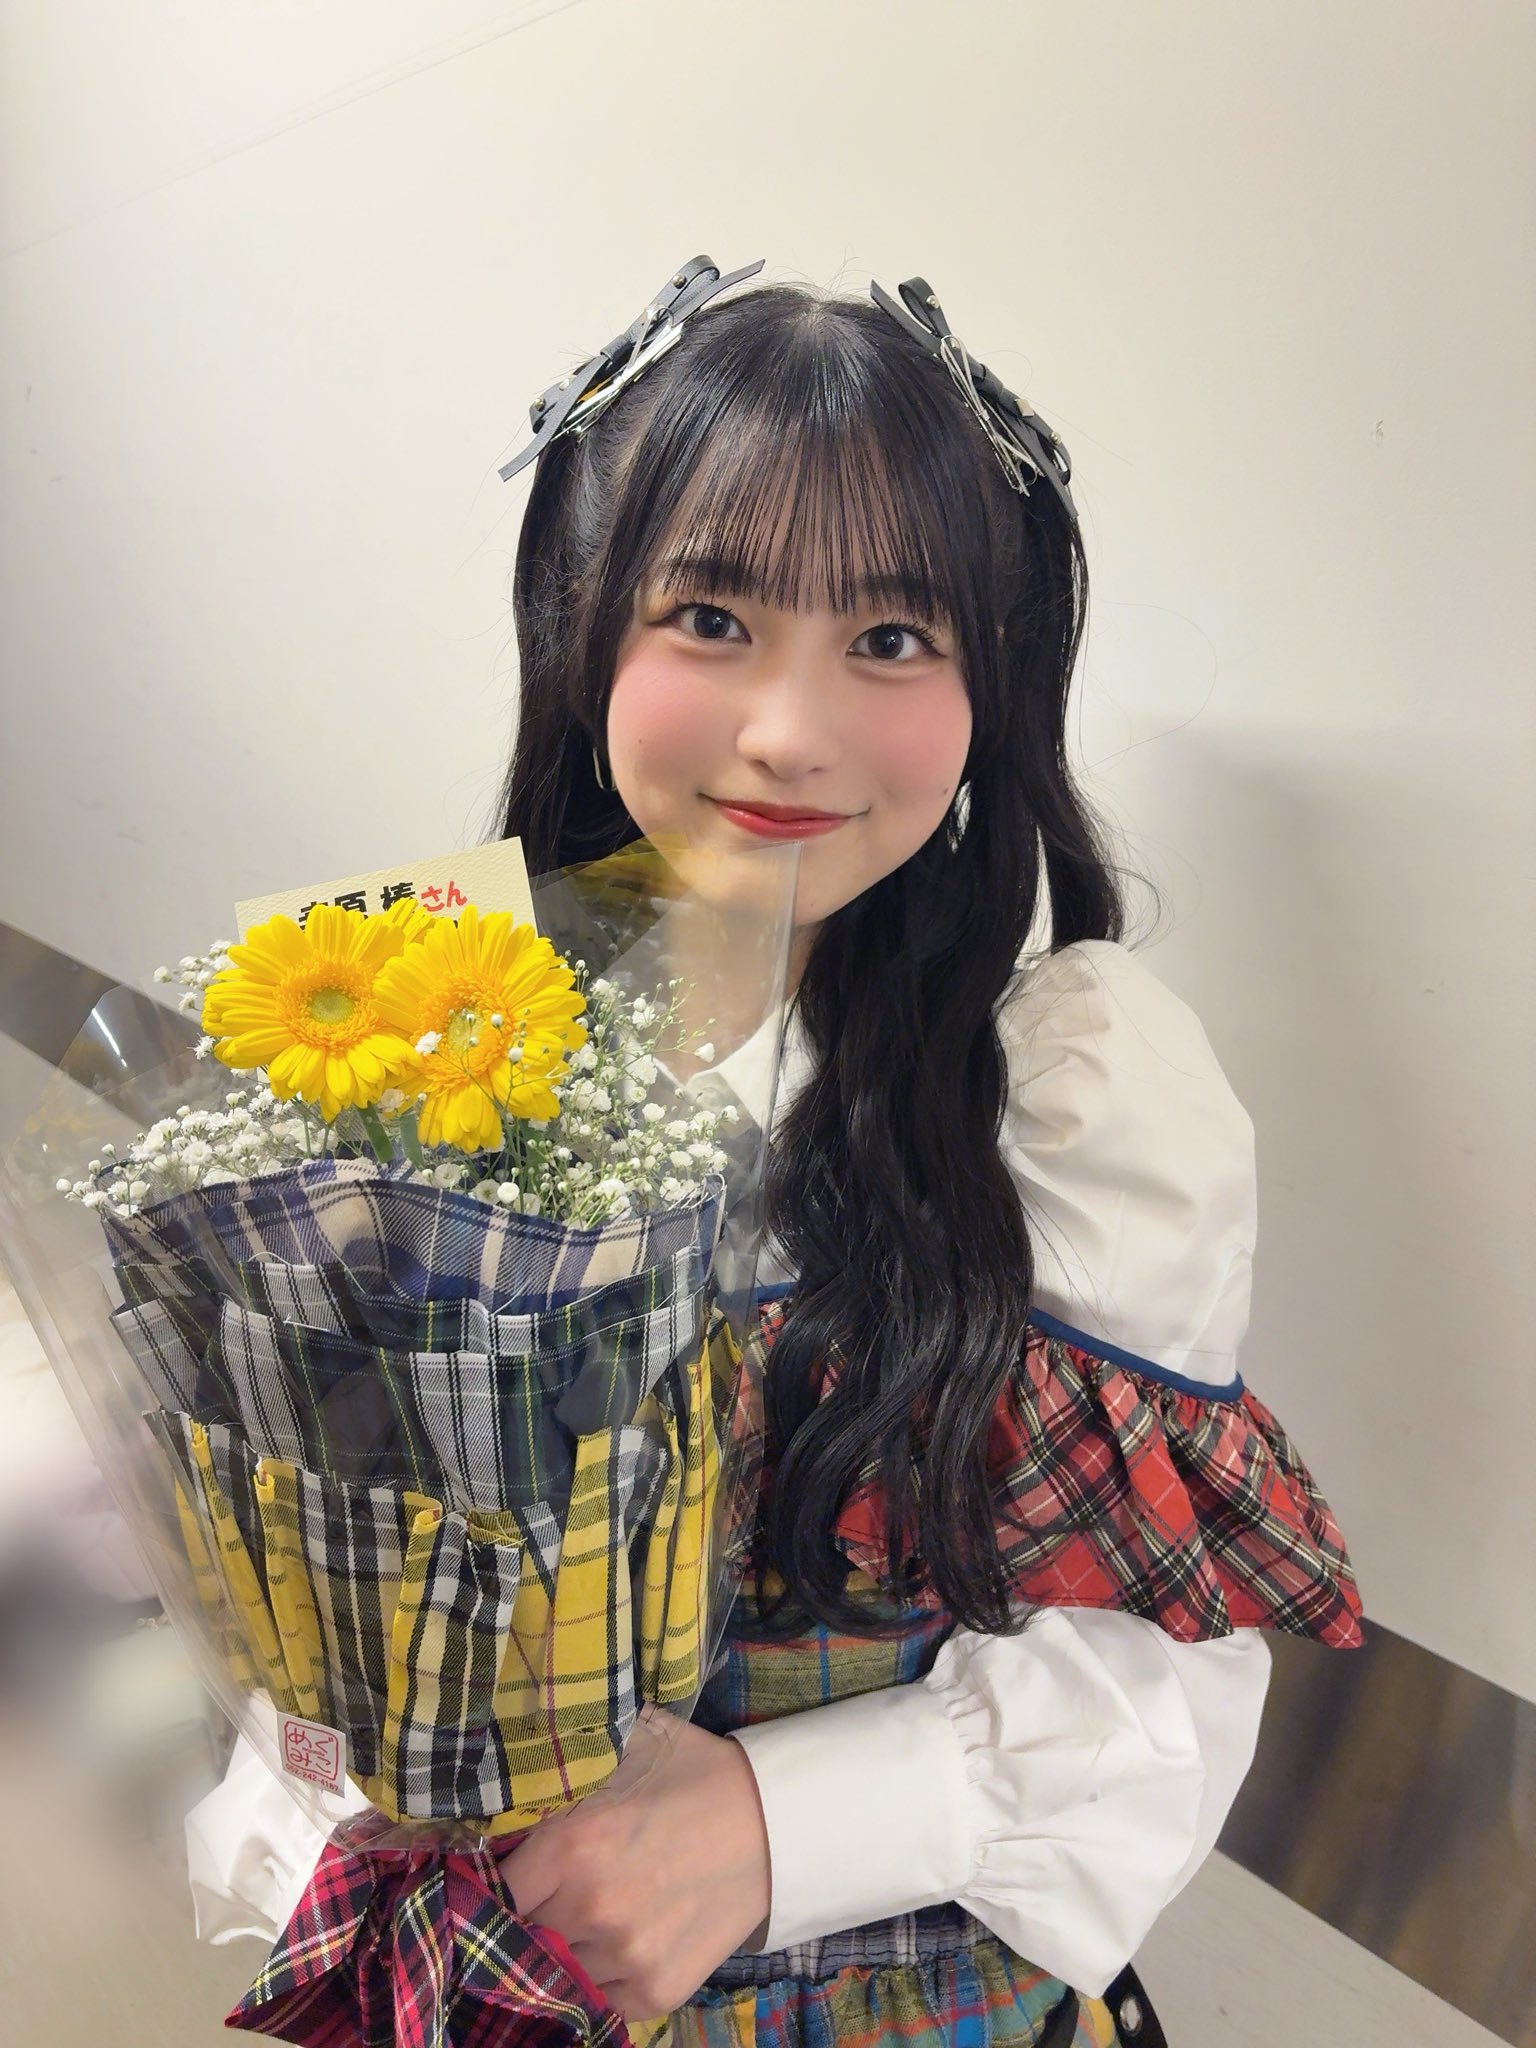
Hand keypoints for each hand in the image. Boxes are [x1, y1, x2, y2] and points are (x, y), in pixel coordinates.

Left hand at [496, 1706, 771, 2019]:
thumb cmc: (691, 1775)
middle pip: (523, 1934)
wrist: (774, 1821)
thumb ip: (563, 1762)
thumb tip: (505, 1765)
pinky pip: (600, 1998)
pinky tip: (621, 1940)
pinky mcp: (657, 1990)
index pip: (495, 1891)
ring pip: (559, 1969)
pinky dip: (601, 1976)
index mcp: (573, 1845)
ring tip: (597, 1910)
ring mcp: (627, 1956)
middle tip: (555, 1891)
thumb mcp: (624, 1745)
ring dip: (566, 1947)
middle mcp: (592, 1908)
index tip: (505, 1877)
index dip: (494, 1884)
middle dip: (532, 1914)